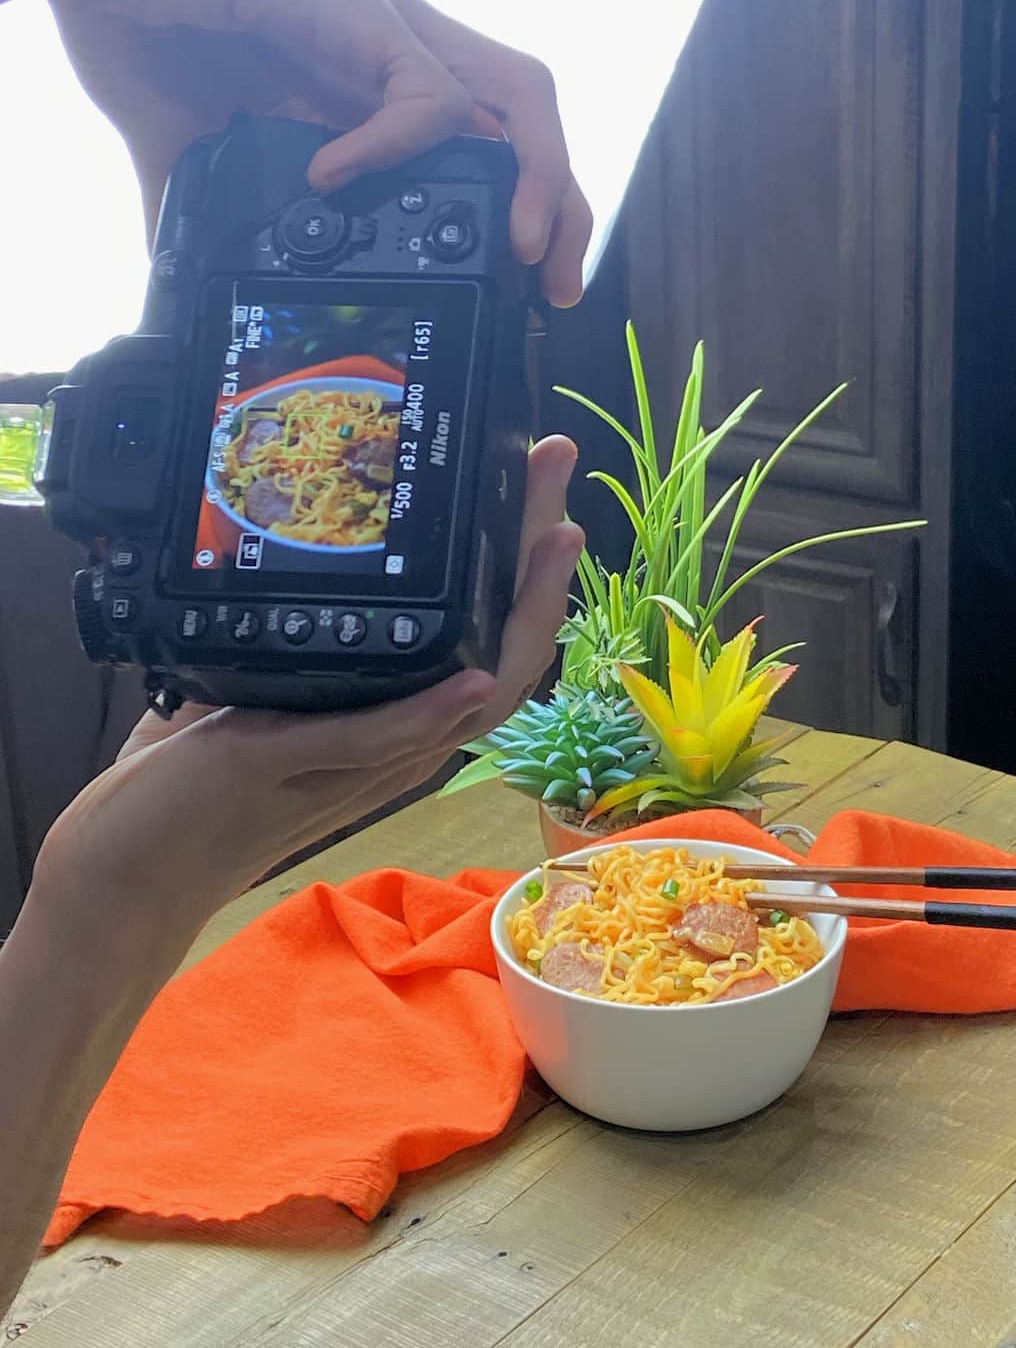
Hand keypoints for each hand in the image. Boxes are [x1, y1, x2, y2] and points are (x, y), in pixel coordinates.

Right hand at [26, 0, 591, 302]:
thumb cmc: (150, 24)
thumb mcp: (196, 146)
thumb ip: (213, 203)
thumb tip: (179, 269)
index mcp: (374, 95)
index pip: (487, 155)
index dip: (517, 218)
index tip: (518, 294)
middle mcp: (401, 63)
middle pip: (529, 127)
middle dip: (560, 210)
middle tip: (554, 286)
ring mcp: (391, 36)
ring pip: (513, 100)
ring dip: (536, 180)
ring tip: (521, 249)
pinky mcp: (363, 16)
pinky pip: (424, 91)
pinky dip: (397, 144)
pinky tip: (338, 178)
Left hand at [33, 437, 581, 946]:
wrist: (126, 874)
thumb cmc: (186, 789)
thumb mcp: (255, 695)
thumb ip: (293, 647)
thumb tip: (296, 564)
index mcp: (390, 726)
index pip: (486, 648)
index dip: (527, 578)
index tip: (544, 497)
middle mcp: (393, 748)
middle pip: (502, 658)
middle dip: (541, 564)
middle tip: (556, 472)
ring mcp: (353, 764)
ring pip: (470, 695)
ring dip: (518, 616)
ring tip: (549, 541)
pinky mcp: (293, 766)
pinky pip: (386, 740)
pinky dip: (434, 711)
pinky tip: (475, 679)